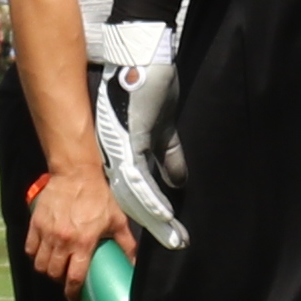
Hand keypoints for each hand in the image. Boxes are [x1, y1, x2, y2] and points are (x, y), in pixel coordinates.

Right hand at [23, 156, 121, 290]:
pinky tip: (41, 254)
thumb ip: (126, 244)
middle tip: (65, 279)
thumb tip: (133, 264)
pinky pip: (29, 248)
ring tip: (54, 268)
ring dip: (46, 270)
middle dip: (59, 281)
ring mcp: (47, 232)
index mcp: (83, 243)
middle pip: (54, 273)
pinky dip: (34, 255)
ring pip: (40, 263)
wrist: (76, 173)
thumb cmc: (98, 196)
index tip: (74, 296)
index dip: (73, 292)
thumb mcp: (117, 220)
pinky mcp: (36, 223)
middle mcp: (62, 241)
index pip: (74, 277)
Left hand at [87, 20, 189, 247]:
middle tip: (173, 242)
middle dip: (154, 224)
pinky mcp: (132, 140)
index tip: (169, 233)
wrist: (141, 58)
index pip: (138, 192)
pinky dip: (153, 198)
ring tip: (172, 236)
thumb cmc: (150, 87)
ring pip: (135, 193)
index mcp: (128, 153)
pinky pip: (141, 176)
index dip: (152, 214)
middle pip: (134, 198)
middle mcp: (122, 155)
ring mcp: (124, 149)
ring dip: (154, 218)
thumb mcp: (162, 128)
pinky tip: (164, 215)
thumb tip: (178, 183)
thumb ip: (168, 155)